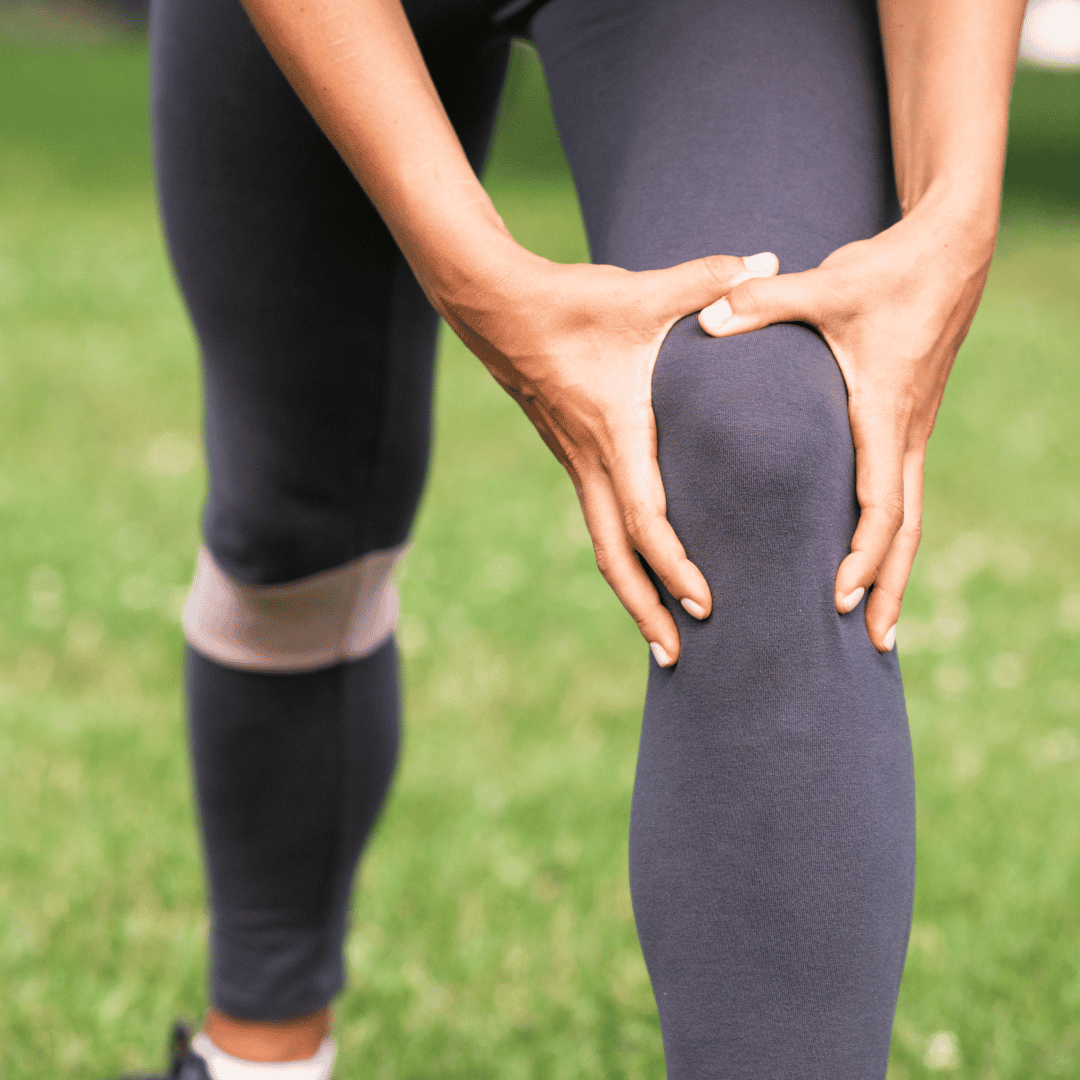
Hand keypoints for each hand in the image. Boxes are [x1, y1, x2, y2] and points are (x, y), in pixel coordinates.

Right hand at [435, 248, 779, 665]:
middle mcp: (591, 461)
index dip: (674, 565)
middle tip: (676, 657)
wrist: (495, 306)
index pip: (646, 517)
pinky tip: (642, 568)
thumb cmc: (569, 302)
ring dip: (631, 593)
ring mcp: (576, 463)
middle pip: (615, 556)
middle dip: (645, 610)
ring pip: (603, 545)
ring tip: (660, 636)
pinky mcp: (573, 455)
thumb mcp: (640, 291)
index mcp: (614, 433)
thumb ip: (708, 279)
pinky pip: (599, 519)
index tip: (704, 603)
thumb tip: (768, 261)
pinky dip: (622, 555)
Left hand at [699, 205, 992, 650]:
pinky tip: (867, 559)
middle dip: (889, 587)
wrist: (948, 249)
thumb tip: (709, 317)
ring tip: (878, 626)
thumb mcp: (827, 286)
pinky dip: (886, 536)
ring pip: (908, 518)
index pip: (880, 502)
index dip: (861, 553)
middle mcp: (905, 433)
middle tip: (875, 644)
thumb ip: (764, 302)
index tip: (839, 595)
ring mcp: (911, 431)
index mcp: (886, 413)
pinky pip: (899, 493)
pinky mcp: (905, 422)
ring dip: (894, 572)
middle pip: (904, 530)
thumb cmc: (890, 270)